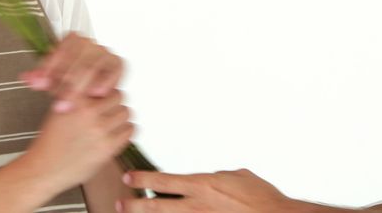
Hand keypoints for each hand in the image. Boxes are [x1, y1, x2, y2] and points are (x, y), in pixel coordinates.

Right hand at [18, 89, 134, 191]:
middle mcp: (88, 113)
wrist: (44, 168)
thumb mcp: (59, 110)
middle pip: (119, 96)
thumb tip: (97, 89)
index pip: (103, 84)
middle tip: (108, 111)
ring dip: (120, 117)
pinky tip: (115, 134)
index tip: (103, 96)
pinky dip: (125, 131)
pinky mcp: (108, 147)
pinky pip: (129, 130)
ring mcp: (99, 129)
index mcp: (75, 100)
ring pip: (126, 113)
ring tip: (111, 123)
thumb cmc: (50, 142)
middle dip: (114, 103)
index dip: (104, 90)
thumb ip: (78, 99)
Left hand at [22, 32, 123, 107]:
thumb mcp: (51, 79)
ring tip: (71, 103)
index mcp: (72, 41)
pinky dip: (105, 81)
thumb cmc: (67, 83)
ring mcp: (105, 52)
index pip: (61, 50)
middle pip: (76, 59)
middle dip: (65, 83)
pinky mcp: (117, 64)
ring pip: (92, 66)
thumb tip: (25, 78)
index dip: (50, 67)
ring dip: (81, 86)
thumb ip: (40, 77)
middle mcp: (90, 44)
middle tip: (57, 102)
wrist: (87, 91)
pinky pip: (114, 70)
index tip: (39, 85)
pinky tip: (96, 94)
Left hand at [119, 169, 306, 212]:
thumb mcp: (238, 176)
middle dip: (135, 205)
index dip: (144, 179)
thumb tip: (211, 178)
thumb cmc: (262, 198)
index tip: (129, 178)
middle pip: (157, 205)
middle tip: (119, 203)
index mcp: (203, 185)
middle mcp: (197, 205)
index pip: (164, 180)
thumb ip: (218, 177)